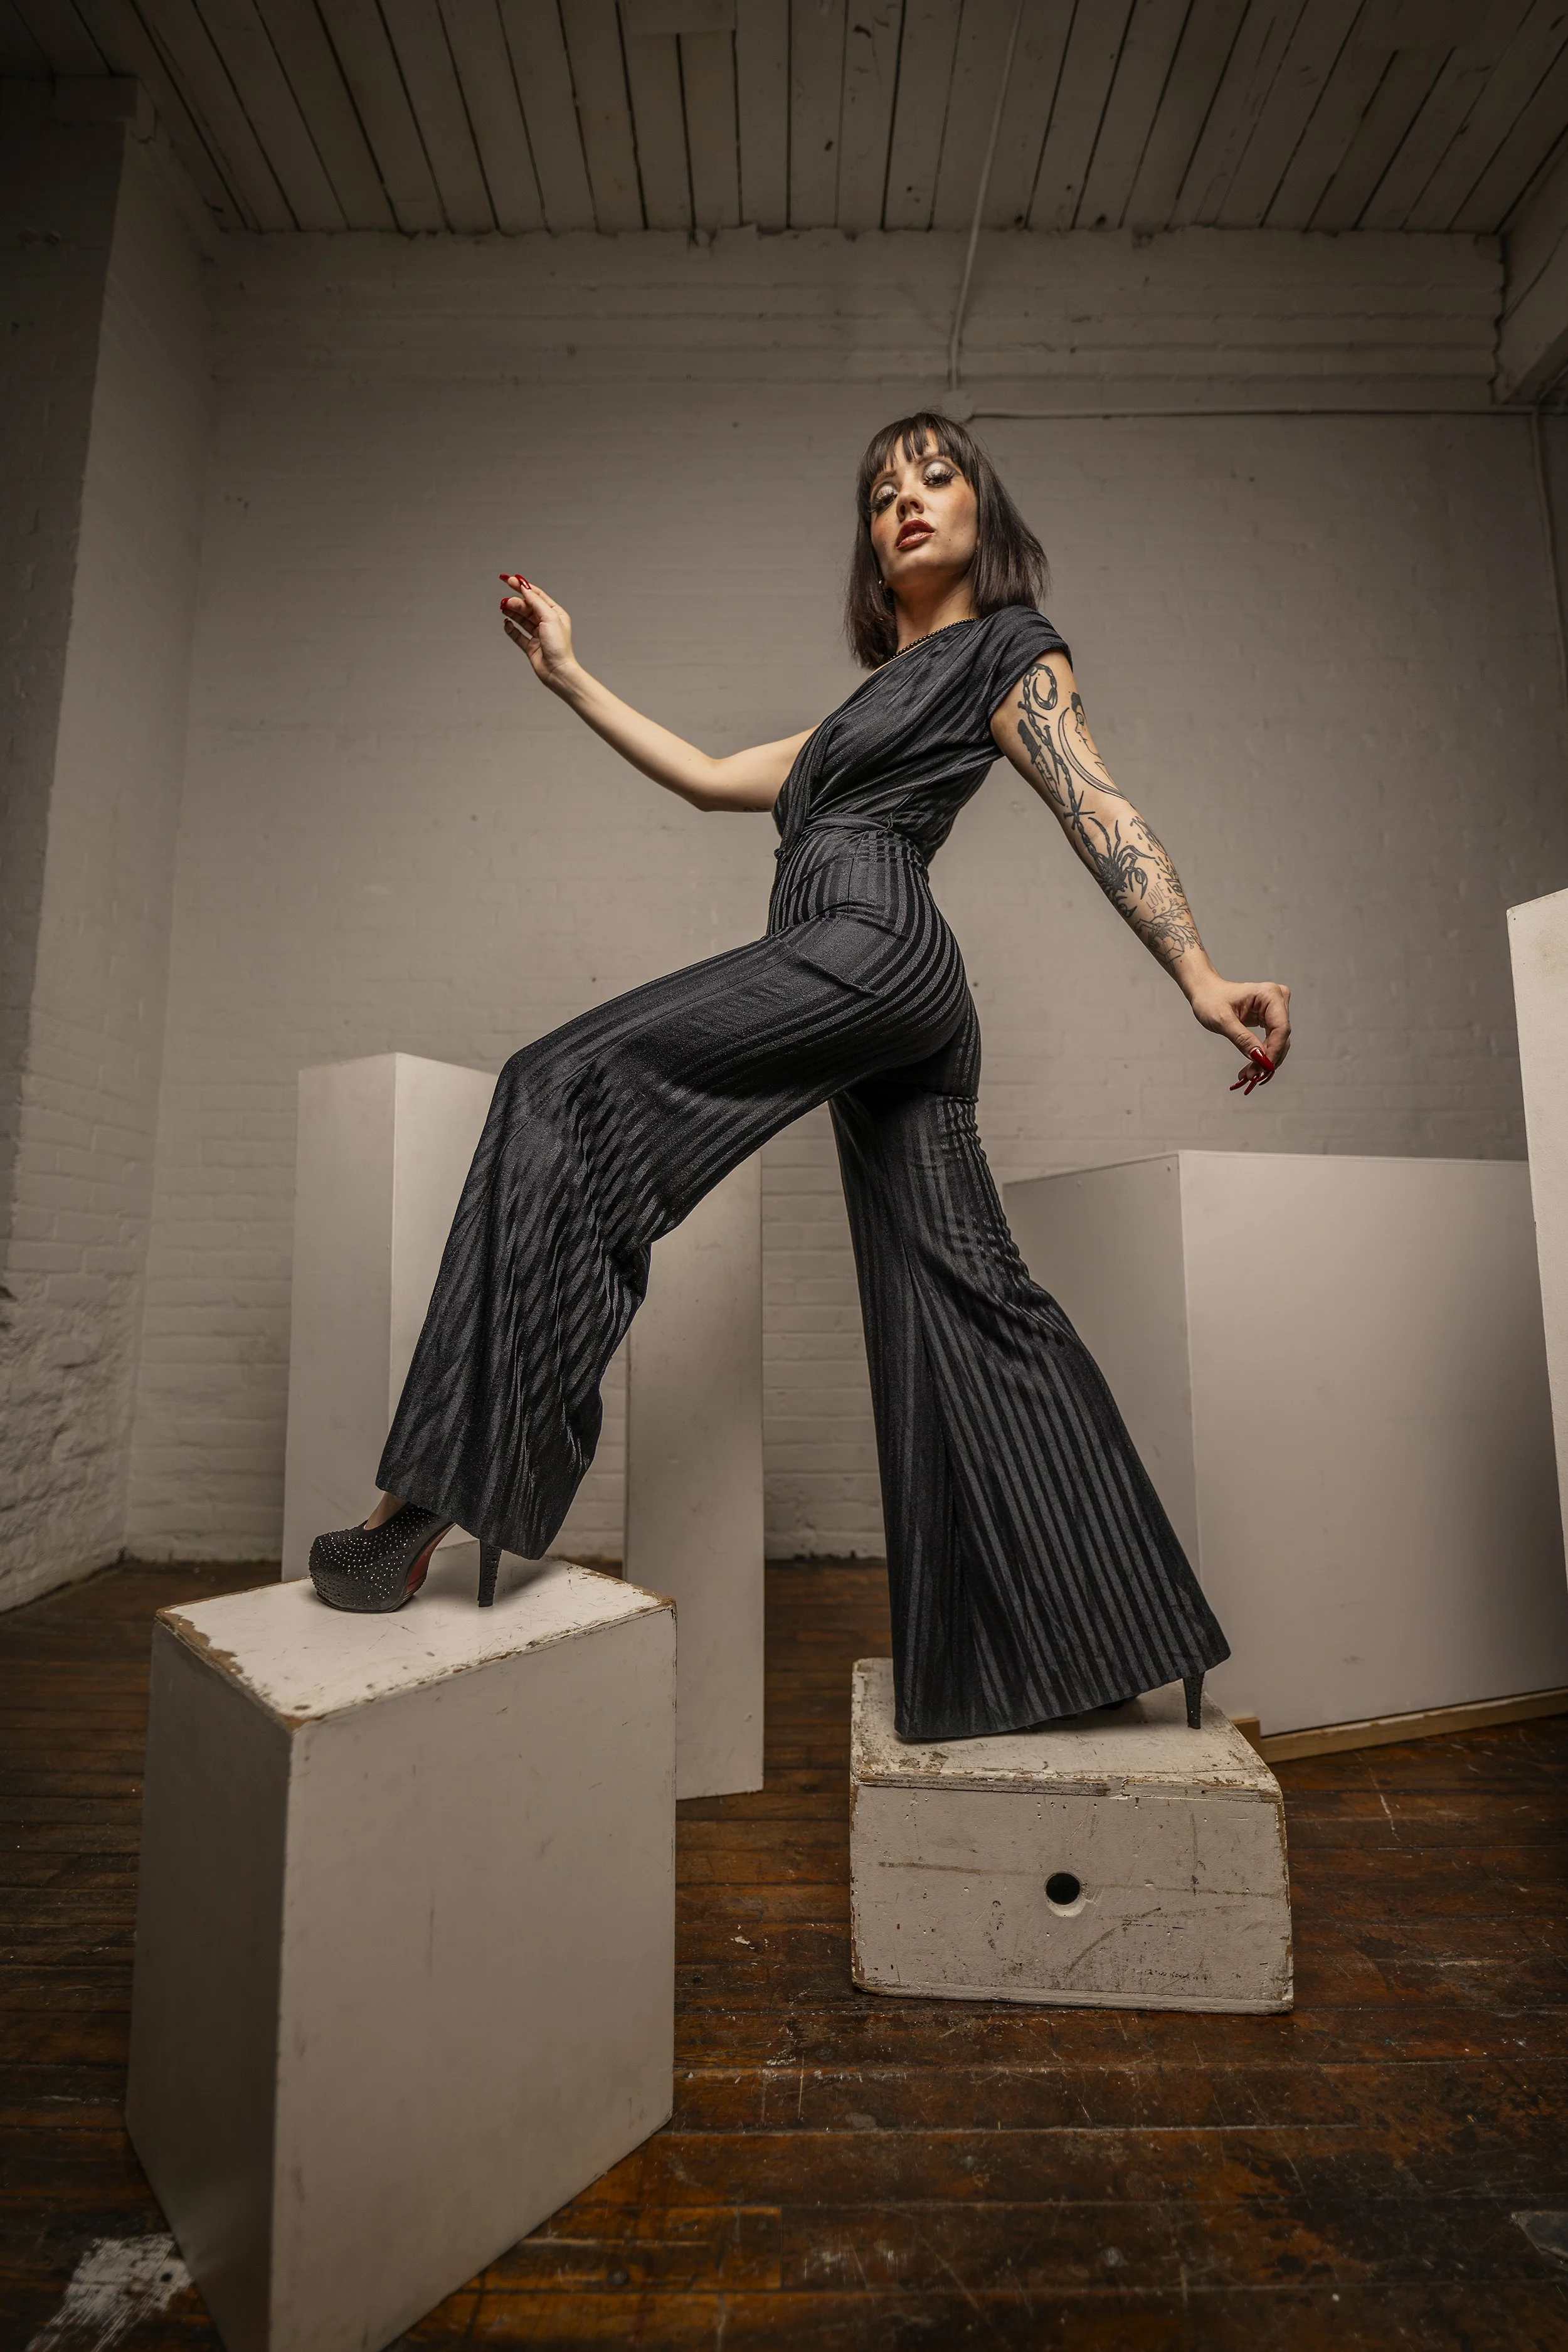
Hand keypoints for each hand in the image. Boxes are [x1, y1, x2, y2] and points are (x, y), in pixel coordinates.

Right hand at [499, 574, 578, 693]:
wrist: (557, 671)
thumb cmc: (559, 646)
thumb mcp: (549, 618)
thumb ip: (536, 602)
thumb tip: (525, 589)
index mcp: (555, 613)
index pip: (536, 595)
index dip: (522, 587)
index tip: (509, 580)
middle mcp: (547, 623)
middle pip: (527, 607)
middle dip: (516, 602)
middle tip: (505, 602)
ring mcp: (538, 635)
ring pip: (522, 619)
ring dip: (512, 613)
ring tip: (503, 608)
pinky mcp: (531, 646)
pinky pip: (518, 635)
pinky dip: (511, 628)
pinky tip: (506, 623)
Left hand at [1186, 976, 1291, 1092]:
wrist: (1205, 993)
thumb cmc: (1210, 1000)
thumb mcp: (1222, 1020)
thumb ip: (1242, 1039)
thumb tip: (1260, 1058)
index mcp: (1269, 994)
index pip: (1280, 1028)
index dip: (1274, 1051)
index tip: (1262, 1069)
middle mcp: (1277, 999)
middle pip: (1281, 1037)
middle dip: (1268, 1059)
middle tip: (1251, 1076)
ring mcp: (1275, 1009)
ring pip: (1278, 1042)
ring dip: (1265, 1060)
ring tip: (1248, 1074)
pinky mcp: (1270, 1019)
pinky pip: (1272, 1041)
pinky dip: (1262, 1055)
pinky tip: (1251, 1067)